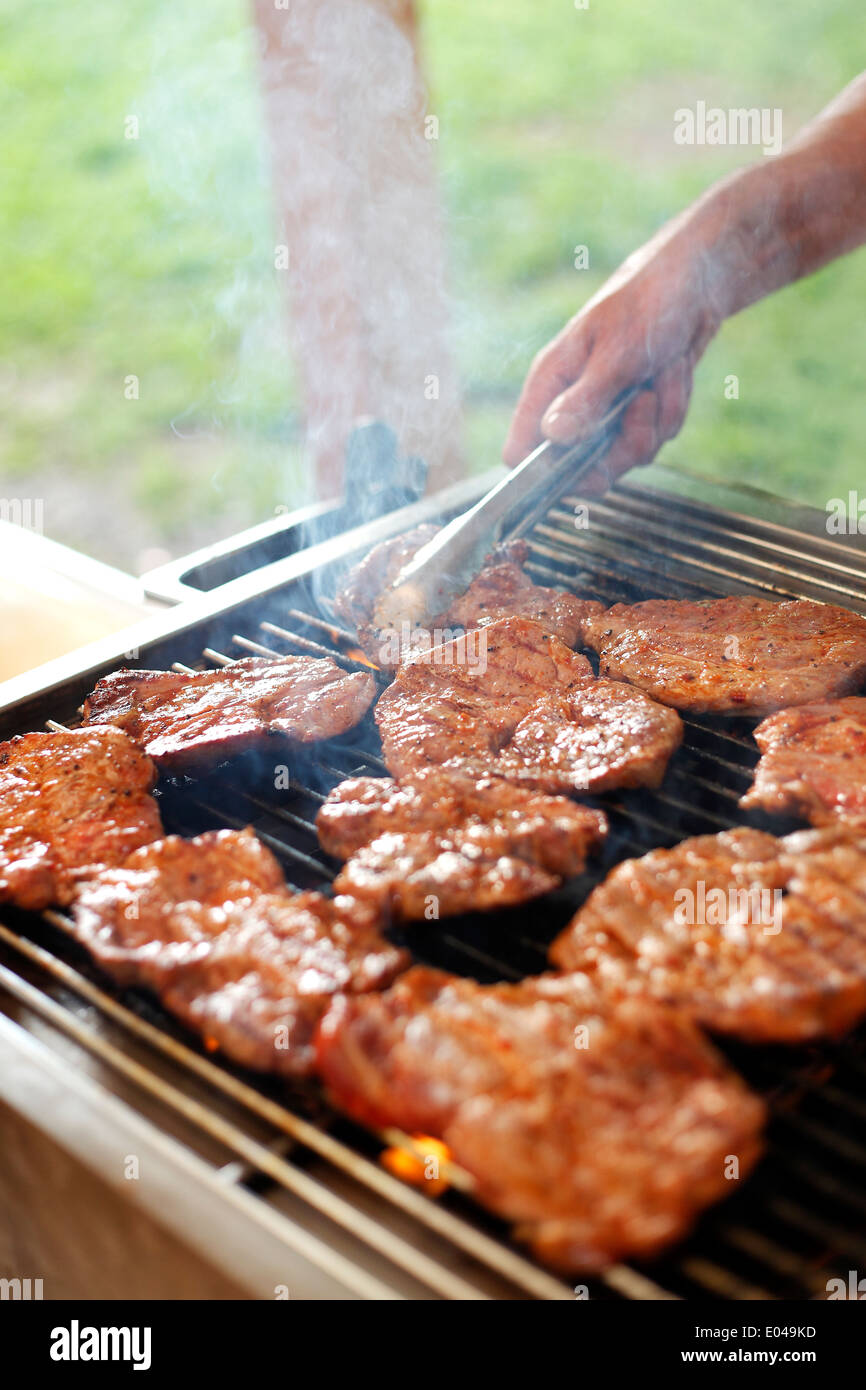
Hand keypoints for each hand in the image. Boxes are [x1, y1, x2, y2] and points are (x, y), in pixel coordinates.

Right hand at [502, 229, 721, 493]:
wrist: (697, 280)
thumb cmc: (648, 300)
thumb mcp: (619, 351)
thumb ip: (586, 399)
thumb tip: (553, 437)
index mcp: (550, 383)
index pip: (521, 448)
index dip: (543, 471)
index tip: (584, 468)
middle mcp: (572, 403)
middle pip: (583, 467)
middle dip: (624, 445)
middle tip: (643, 403)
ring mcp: (607, 411)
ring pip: (628, 455)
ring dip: (657, 418)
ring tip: (662, 372)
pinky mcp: (638, 413)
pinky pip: (656, 436)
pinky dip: (673, 406)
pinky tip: (674, 370)